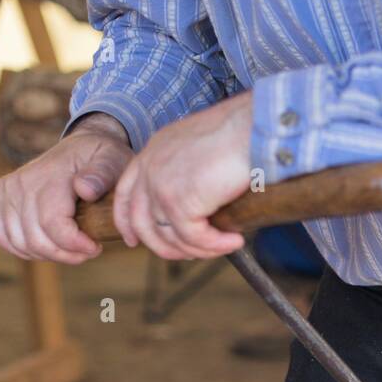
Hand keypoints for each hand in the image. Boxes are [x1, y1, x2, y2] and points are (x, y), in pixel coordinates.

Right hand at [0, 112, 132, 263]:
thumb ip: (102, 174)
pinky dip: (25, 249)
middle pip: (37, 240)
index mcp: (49, 176)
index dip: (75, 246)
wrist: (80, 148)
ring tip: (73, 248)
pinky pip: (3, 237)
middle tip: (88, 250)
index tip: (96, 246)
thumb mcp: (111, 161)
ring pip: (22, 243)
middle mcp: (22, 183)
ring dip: (50, 255)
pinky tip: (49, 247)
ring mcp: (7, 191)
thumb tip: (84, 188)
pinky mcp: (1, 199)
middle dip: (67, 254)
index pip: (52, 224)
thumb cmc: (100, 158)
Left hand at [112, 92, 251, 259]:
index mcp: (154, 150)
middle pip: (141, 223)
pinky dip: (216, 246)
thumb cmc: (243, 133)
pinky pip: (194, 238)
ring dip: (198, 249)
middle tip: (190, 255)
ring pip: (169, 237)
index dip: (125, 221)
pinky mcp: (179, 201)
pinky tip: (235, 242)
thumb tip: (198, 210)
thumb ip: (189, 175)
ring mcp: (161, 184)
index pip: (125, 192)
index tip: (133, 240)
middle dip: (164, 247)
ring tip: (224, 246)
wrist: (256, 126)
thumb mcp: (203, 151)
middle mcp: (151, 166)